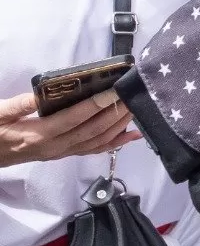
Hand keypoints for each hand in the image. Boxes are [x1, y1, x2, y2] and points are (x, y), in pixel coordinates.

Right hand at [0, 89, 139, 165]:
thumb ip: (19, 105)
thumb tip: (39, 94)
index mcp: (38, 135)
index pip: (74, 118)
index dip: (96, 105)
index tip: (114, 91)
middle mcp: (54, 147)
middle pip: (92, 130)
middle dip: (115, 113)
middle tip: (132, 95)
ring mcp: (61, 153)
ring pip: (97, 141)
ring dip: (119, 126)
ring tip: (136, 108)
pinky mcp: (64, 154)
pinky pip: (94, 150)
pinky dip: (116, 143)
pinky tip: (132, 135)